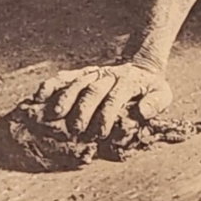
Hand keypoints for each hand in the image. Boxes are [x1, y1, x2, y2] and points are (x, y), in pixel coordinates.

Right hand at [32, 62, 173, 138]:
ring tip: (54, 115)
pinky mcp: (82, 73)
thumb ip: (156, 103)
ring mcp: (94, 73)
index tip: (102, 133)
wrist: (141, 67)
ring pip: (76, 82)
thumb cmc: (151, 88)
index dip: (108, 115)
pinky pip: (64, 77)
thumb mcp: (163, 94)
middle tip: (76, 130)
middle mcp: (108, 76)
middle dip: (83, 110)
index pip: (116, 97)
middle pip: (93, 90)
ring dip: (64, 98)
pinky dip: (51, 85)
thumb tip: (142, 112)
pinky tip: (38, 96)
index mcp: (128, 81)